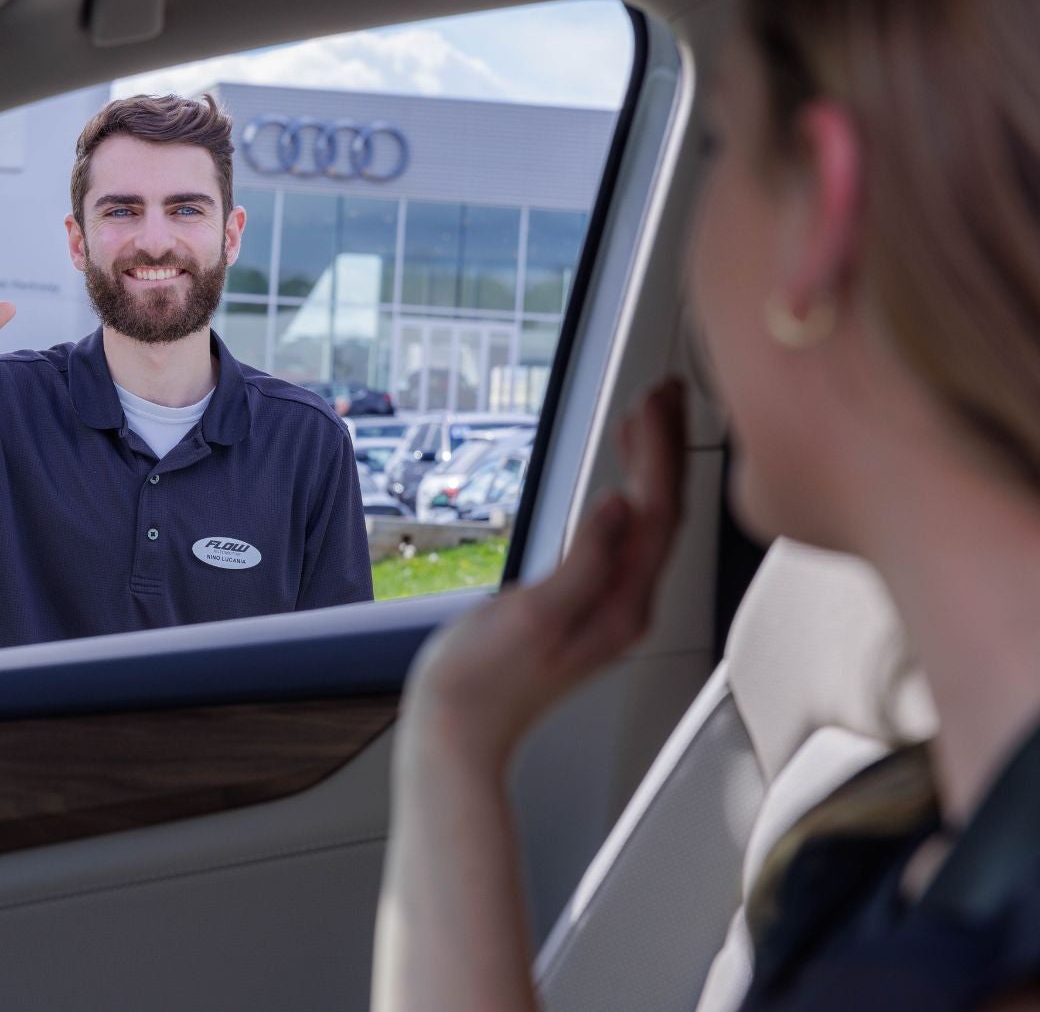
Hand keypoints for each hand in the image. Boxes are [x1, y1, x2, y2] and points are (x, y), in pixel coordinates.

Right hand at [408, 379, 687, 769]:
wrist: (459, 732)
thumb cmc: (482, 683)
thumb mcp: (532, 615)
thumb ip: (584, 561)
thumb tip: (621, 506)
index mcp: (620, 605)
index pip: (657, 512)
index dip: (660, 451)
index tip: (656, 401)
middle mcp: (626, 607)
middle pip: (663, 514)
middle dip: (666, 450)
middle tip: (664, 393)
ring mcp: (610, 610)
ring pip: (648, 527)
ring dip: (651, 470)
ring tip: (647, 422)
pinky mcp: (588, 611)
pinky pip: (626, 543)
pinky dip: (628, 501)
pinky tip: (617, 485)